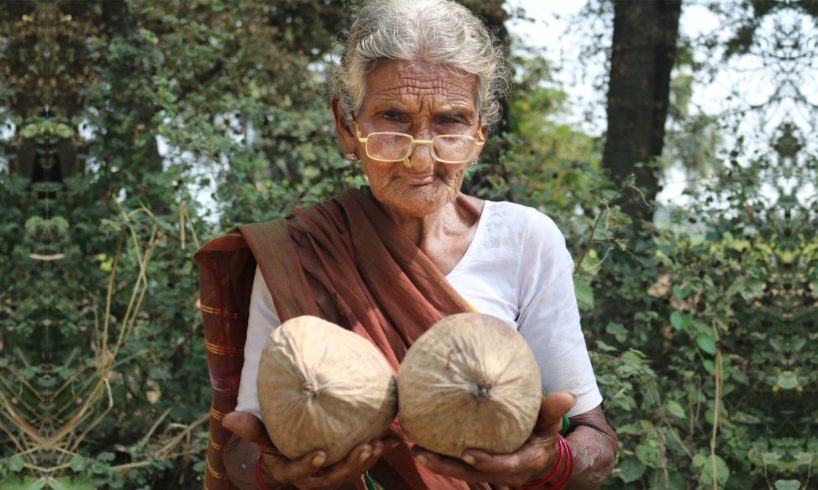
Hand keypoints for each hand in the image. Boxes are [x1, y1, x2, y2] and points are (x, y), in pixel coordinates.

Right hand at [223, 411, 397, 488]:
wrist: (292, 452)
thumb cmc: (276, 441)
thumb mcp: (264, 437)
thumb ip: (252, 429)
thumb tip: (229, 417)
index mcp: (292, 471)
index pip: (299, 472)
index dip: (308, 465)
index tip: (319, 453)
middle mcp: (314, 477)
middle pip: (334, 477)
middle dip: (350, 465)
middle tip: (364, 448)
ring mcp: (332, 475)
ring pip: (352, 472)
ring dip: (367, 460)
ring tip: (379, 444)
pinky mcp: (347, 466)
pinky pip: (365, 461)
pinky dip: (379, 450)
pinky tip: (394, 438)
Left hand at [411, 391, 575, 488]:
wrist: (542, 457)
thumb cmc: (544, 434)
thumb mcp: (550, 423)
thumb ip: (553, 410)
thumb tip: (567, 396)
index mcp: (524, 463)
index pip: (504, 466)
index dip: (486, 462)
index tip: (467, 452)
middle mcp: (504, 473)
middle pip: (472, 474)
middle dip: (447, 466)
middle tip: (422, 452)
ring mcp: (490, 473)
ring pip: (460, 473)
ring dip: (437, 463)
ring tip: (415, 449)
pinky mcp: (478, 469)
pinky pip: (457, 466)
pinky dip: (440, 457)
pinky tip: (420, 444)